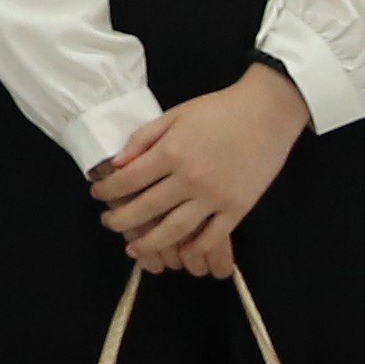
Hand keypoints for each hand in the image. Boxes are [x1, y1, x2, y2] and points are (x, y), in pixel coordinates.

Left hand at [93, 64, 310, 273]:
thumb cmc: (218, 110)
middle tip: (108, 223)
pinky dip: (195, 250)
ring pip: (176, 230)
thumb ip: (143, 140)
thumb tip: (116, 164)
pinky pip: (213, 237)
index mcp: (171, 153)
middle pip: (146, 209)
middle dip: (121, 220)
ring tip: (133, 248)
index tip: (97, 195)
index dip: (108, 191)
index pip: (128, 180)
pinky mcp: (238, 208)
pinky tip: (181, 253)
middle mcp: (189, 179)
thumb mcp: (174, 115)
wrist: (267, 113)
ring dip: (150, 243)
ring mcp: (215, 197)